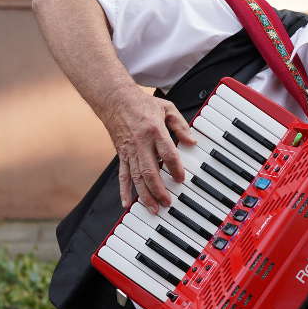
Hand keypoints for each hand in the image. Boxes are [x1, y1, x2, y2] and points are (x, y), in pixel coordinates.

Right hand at [103, 87, 195, 212]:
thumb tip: (192, 142)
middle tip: (168, 203)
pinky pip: (123, 175)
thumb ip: (181, 126)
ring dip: (144, 195)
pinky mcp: (122, 155)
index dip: (175, 168)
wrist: (115, 100)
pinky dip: (124, 190)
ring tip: (153, 209)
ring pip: (136, 177)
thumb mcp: (167, 108)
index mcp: (154, 131)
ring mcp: (130, 151)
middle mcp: (141, 143)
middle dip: (159, 190)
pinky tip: (127, 203)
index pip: (167, 153)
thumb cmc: (142, 104)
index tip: (181, 179)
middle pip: (150, 171)